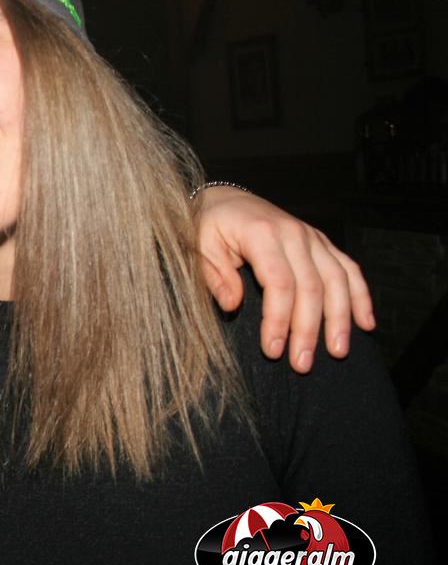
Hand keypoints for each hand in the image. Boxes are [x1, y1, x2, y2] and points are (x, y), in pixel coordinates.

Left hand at [194, 186, 374, 372]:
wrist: (223, 200)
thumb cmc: (207, 227)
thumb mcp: (199, 248)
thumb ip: (215, 276)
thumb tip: (233, 305)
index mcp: (261, 234)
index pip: (279, 283)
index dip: (279, 320)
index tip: (273, 350)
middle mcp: (293, 233)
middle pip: (311, 287)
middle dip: (308, 330)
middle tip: (301, 364)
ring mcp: (311, 237)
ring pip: (337, 280)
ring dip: (340, 319)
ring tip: (337, 352)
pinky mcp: (320, 242)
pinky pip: (348, 269)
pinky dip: (360, 296)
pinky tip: (365, 323)